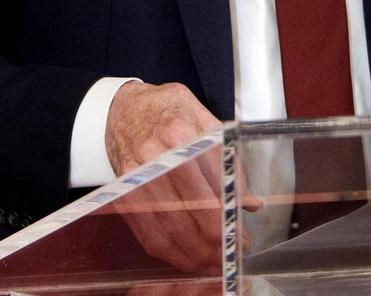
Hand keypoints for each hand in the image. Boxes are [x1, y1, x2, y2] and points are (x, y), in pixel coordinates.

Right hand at [107, 81, 226, 273]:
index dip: (230, 213)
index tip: (242, 233)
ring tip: (213, 262)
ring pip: (169, 226)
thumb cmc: (168, 111)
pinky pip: (146, 230)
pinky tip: (185, 257)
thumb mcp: (204, 120)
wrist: (121, 108)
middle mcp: (157, 157)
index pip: (213, 183)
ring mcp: (136, 177)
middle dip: (215, 238)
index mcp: (182, 133)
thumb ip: (229, 160)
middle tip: (231, 252)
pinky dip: (168, 250)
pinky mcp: (123, 193)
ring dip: (194, 251)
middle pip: (192, 209)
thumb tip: (249, 201)